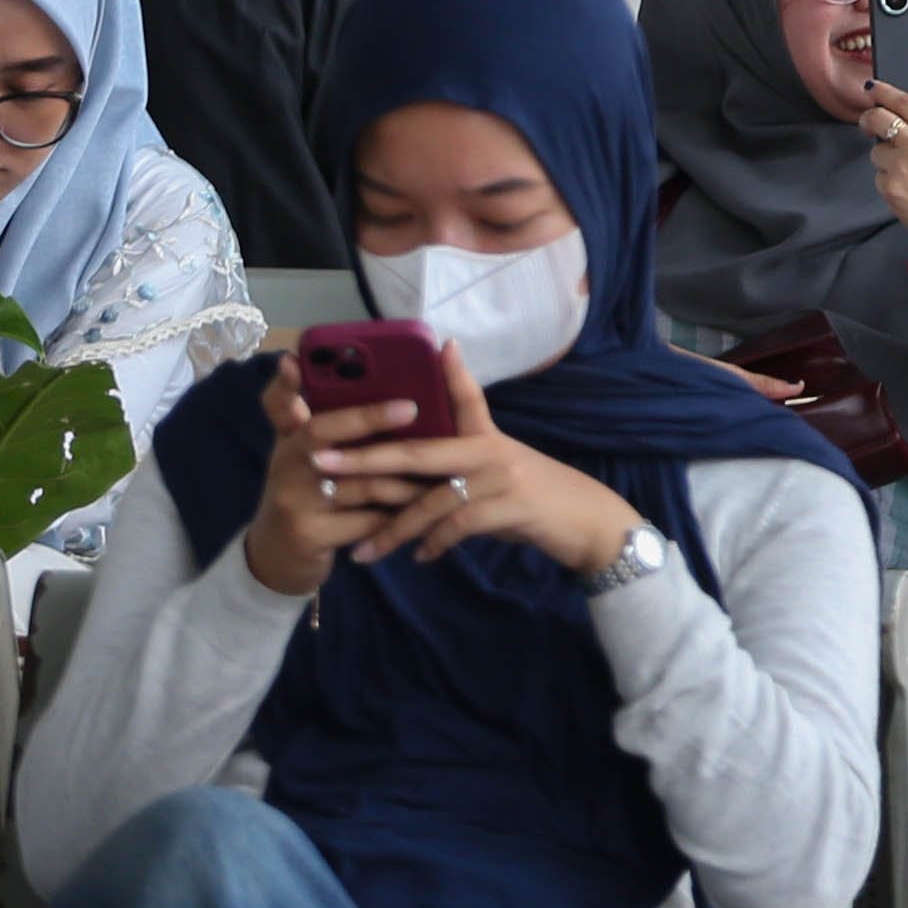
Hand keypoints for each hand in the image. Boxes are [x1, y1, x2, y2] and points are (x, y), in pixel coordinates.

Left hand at [246, 342, 638, 589]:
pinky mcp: (507, 508)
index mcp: (486, 437)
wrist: (586, 523)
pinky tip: (418, 558)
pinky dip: (433, 545)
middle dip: (365, 459)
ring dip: (391, 529)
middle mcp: (489, 450)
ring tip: (361, 551)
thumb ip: (464, 463)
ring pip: (429, 501)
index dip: (447, 372)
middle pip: (417, 451)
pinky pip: (455, 527)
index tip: (427, 349)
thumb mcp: (502, 469)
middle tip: (322, 464)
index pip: (463, 397)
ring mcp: (499, 478)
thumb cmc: (536, 497)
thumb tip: (415, 467)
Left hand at [863, 83, 907, 256]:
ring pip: (876, 150)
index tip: (873, 87)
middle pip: (877, 119)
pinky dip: (888, 179)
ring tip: (903, 168)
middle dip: (869, 118)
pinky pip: (878, 176)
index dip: (883, 91)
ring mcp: (899, 166)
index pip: (903, 101)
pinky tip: (906, 187)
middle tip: (869, 122)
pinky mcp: (889, 188)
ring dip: (884, 155)